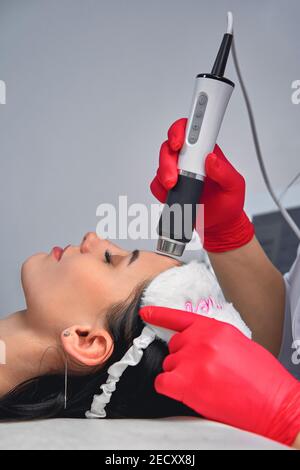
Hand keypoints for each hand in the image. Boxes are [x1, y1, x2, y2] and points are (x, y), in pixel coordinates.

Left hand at [140, 305, 299, 445]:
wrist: (276, 404)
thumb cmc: (263, 378)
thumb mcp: (238, 344)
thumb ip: (214, 338)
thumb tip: (197, 342)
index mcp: (216, 328)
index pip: (180, 317)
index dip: (159, 315)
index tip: (145, 312)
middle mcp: (201, 339)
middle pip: (174, 345)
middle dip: (183, 359)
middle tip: (204, 373)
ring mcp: (193, 359)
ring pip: (169, 365)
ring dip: (180, 376)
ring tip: (206, 385)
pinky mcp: (186, 383)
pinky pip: (162, 382)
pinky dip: (170, 389)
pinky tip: (189, 393)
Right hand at [151, 118, 254, 251]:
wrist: (218, 225)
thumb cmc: (228, 204)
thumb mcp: (235, 186)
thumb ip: (225, 172)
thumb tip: (211, 159)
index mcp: (206, 153)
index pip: (191, 132)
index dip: (180, 131)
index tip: (178, 143)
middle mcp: (189, 160)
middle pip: (169, 147)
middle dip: (168, 160)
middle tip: (174, 177)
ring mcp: (177, 174)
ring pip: (160, 165)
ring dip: (164, 176)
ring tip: (173, 188)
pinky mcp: (168, 189)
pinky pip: (156, 185)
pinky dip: (160, 191)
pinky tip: (171, 196)